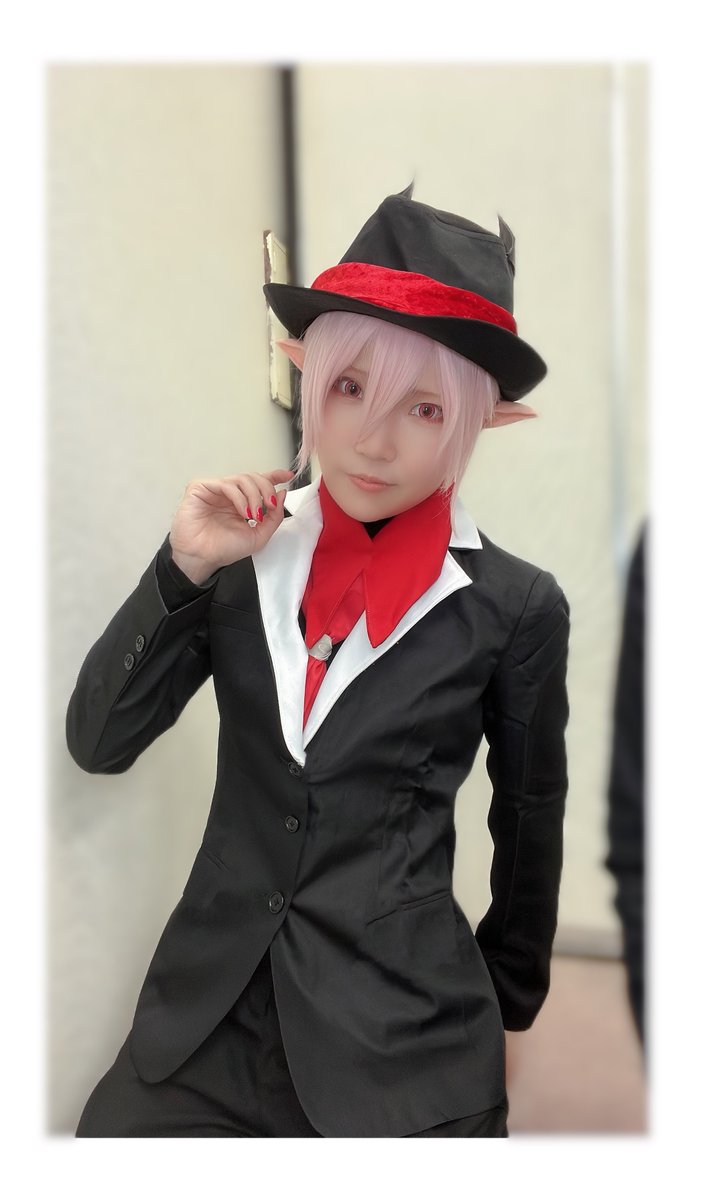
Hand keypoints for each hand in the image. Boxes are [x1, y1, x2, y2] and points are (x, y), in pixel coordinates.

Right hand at [169, 469, 295, 583]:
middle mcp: (229, 494)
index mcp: (242, 502)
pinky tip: (242, 512)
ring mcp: (215, 490)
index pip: (259, 482)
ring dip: (254, 496)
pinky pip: (226, 484)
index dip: (274, 476)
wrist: (202, 558)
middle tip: (269, 507)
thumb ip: (274, 516)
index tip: (288, 476)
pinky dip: (239, 497)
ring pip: (242, 479)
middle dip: (266, 490)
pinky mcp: (200, 488)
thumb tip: (282, 493)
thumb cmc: (224, 549)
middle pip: (254, 477)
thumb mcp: (259, 536)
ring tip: (254, 515)